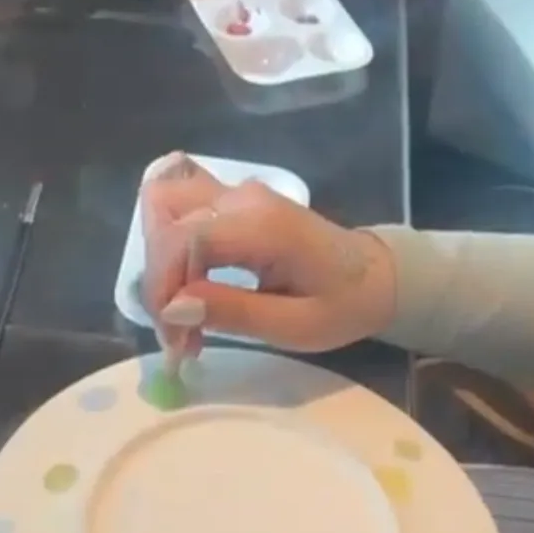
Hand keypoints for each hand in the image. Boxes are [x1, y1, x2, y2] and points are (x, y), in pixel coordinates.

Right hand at [140, 155, 395, 353]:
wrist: (375, 275)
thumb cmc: (341, 304)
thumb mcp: (294, 326)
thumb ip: (232, 312)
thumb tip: (173, 309)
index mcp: (263, 225)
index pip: (185, 239)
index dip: (164, 288)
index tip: (174, 339)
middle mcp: (242, 197)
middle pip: (166, 219)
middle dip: (159, 281)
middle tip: (179, 335)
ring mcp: (234, 193)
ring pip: (164, 206)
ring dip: (159, 260)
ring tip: (180, 309)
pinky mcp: (230, 200)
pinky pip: (180, 211)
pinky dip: (170, 249)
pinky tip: (188, 287)